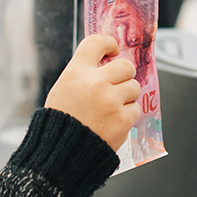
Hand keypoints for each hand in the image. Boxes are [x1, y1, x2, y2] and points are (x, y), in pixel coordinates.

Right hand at [44, 35, 141, 150]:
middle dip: (124, 75)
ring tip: (112, 107)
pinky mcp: (122, 119)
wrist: (63, 154)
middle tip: (117, 85)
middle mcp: (94, 83)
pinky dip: (126, 116)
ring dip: (127, 96)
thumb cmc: (61, 122)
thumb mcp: (63, 90)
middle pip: (125, 66)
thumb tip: (107, 63)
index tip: (113, 51)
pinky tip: (112, 122)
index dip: (109, 44)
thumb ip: (83, 75)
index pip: (97, 43)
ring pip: (134, 87)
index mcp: (76, 73)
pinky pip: (135, 109)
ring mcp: (110, 101)